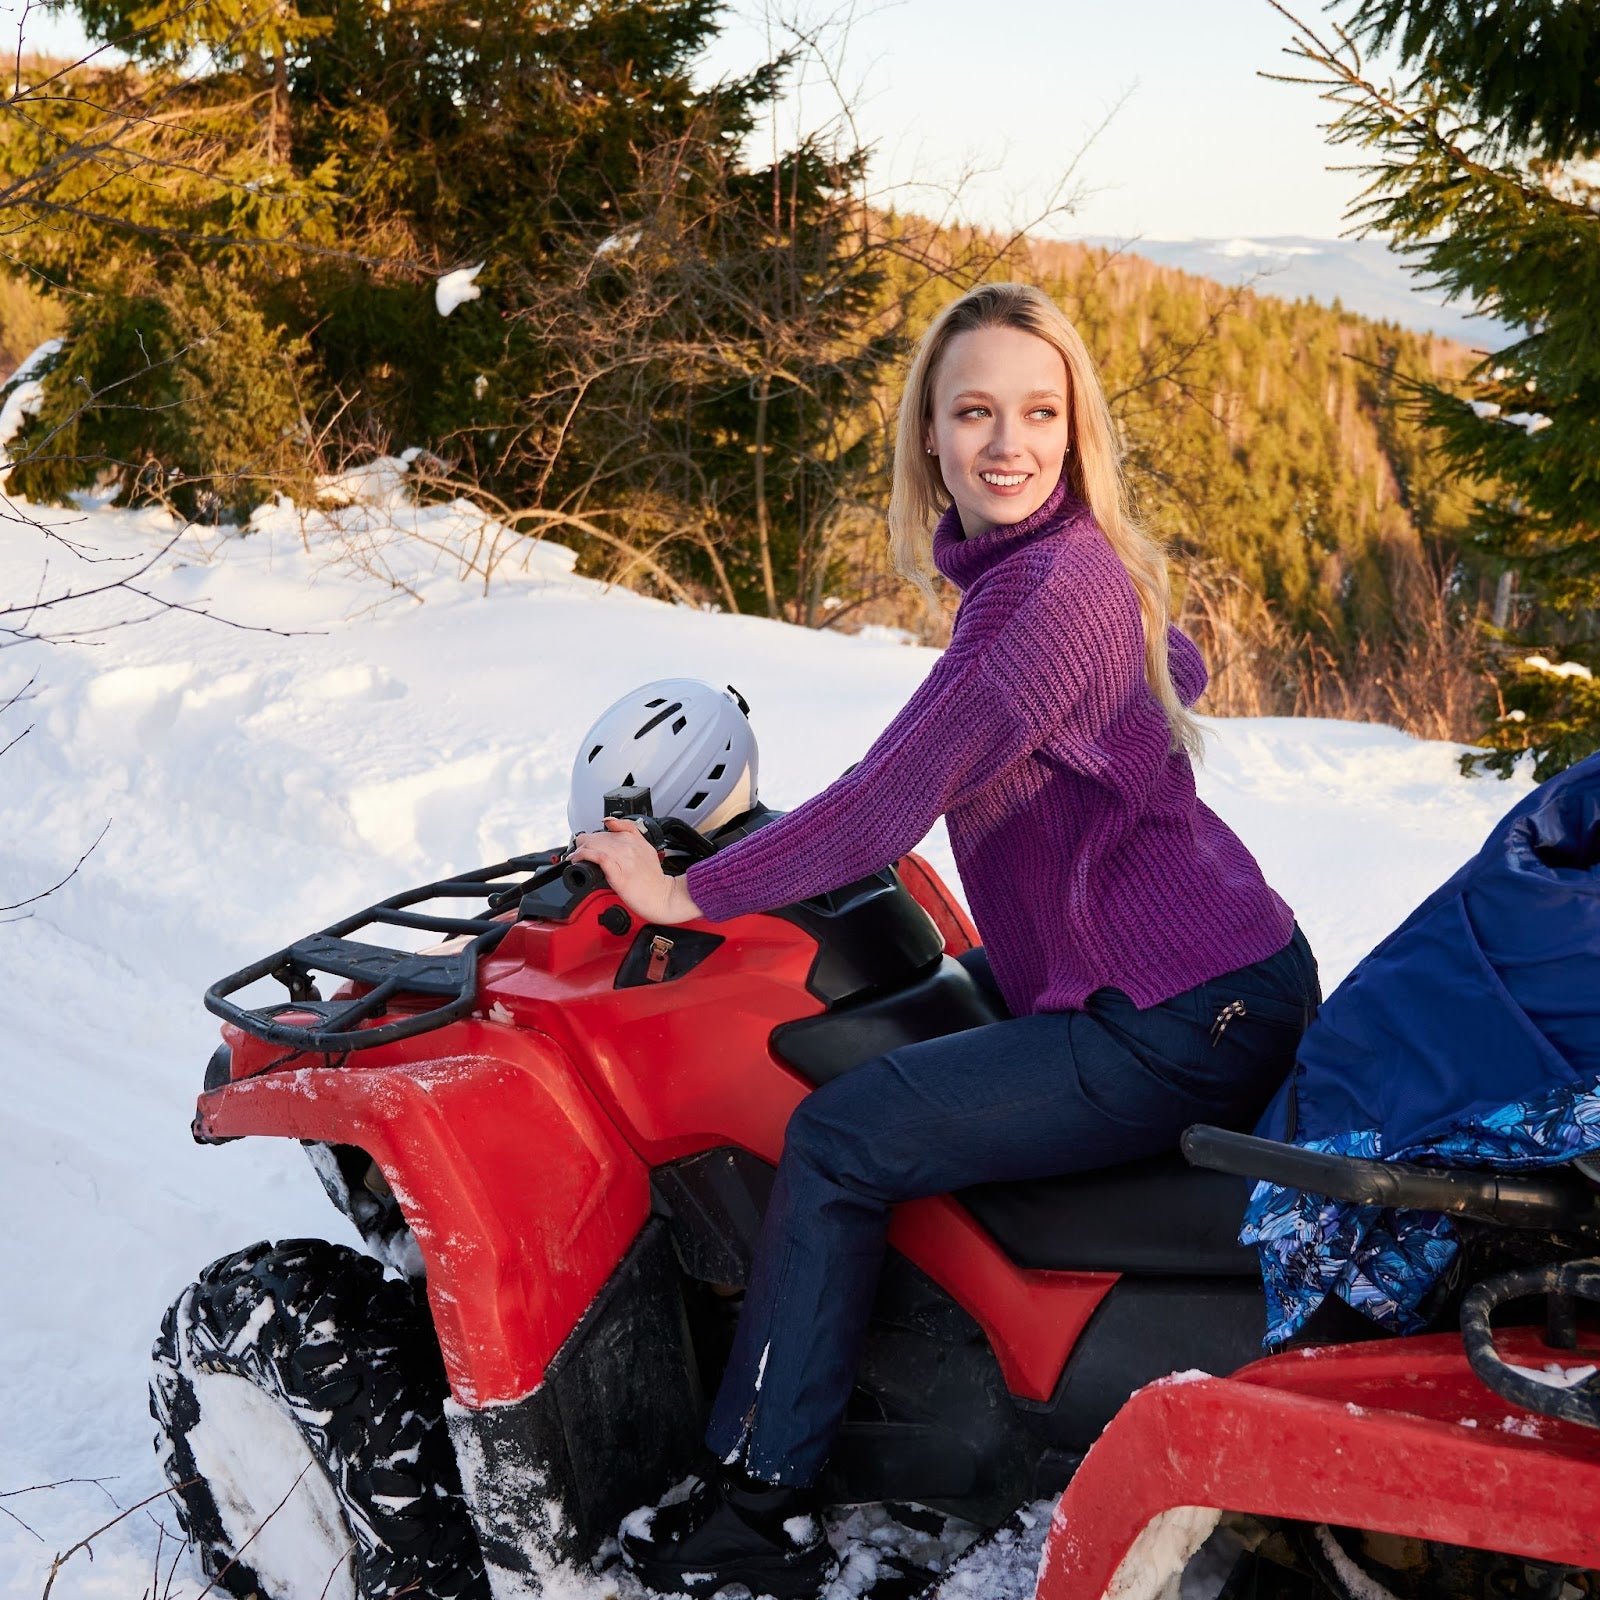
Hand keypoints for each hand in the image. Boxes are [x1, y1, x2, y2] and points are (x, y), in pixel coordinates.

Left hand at [569, 818, 703, 924]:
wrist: (663, 897)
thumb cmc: (653, 879)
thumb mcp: (646, 848)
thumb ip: (630, 834)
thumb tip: (609, 822)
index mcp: (635, 839)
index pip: (609, 826)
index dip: (594, 835)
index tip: (588, 843)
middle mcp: (629, 846)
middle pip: (597, 836)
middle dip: (584, 844)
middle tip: (579, 854)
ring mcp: (624, 860)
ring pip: (595, 844)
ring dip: (580, 850)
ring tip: (576, 858)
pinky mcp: (619, 874)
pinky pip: (599, 858)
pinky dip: (585, 856)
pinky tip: (578, 859)